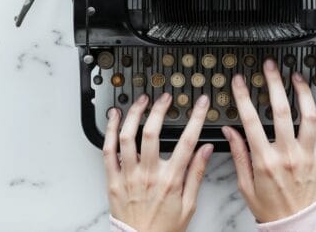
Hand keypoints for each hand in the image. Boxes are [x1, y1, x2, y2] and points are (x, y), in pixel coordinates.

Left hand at [104, 92, 213, 231]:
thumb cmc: (164, 229)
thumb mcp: (189, 205)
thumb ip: (197, 174)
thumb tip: (206, 150)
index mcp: (170, 180)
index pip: (187, 141)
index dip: (196, 118)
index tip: (201, 103)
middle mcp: (148, 175)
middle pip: (153, 132)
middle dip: (160, 109)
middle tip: (165, 97)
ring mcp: (128, 176)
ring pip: (128, 137)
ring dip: (134, 114)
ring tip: (141, 101)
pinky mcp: (112, 180)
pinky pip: (108, 150)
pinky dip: (110, 130)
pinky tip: (114, 117)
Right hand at [222, 59, 315, 222]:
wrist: (296, 226)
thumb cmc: (270, 209)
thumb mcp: (245, 184)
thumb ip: (239, 154)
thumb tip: (230, 131)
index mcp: (265, 161)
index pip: (251, 120)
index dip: (244, 96)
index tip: (240, 81)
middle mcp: (288, 156)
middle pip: (281, 110)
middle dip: (274, 83)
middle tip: (270, 66)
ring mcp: (307, 156)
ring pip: (308, 116)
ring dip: (302, 92)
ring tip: (296, 76)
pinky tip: (311, 103)